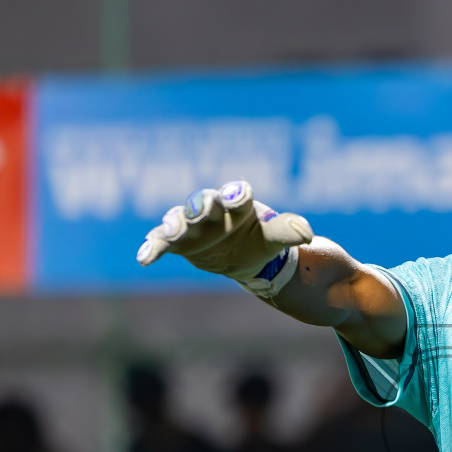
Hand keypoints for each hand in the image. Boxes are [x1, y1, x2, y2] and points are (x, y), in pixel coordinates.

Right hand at [136, 180, 312, 293]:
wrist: (243, 254)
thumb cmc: (259, 239)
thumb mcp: (274, 238)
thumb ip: (288, 231)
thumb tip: (307, 233)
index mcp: (238, 203)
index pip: (238, 195)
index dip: (237, 194)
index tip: (238, 196)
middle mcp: (212, 209)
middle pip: (203, 202)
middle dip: (201, 205)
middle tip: (200, 209)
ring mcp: (192, 224)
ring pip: (180, 218)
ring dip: (175, 223)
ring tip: (172, 232)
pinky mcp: (177, 241)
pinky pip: (161, 242)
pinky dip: (151, 247)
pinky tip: (143, 257)